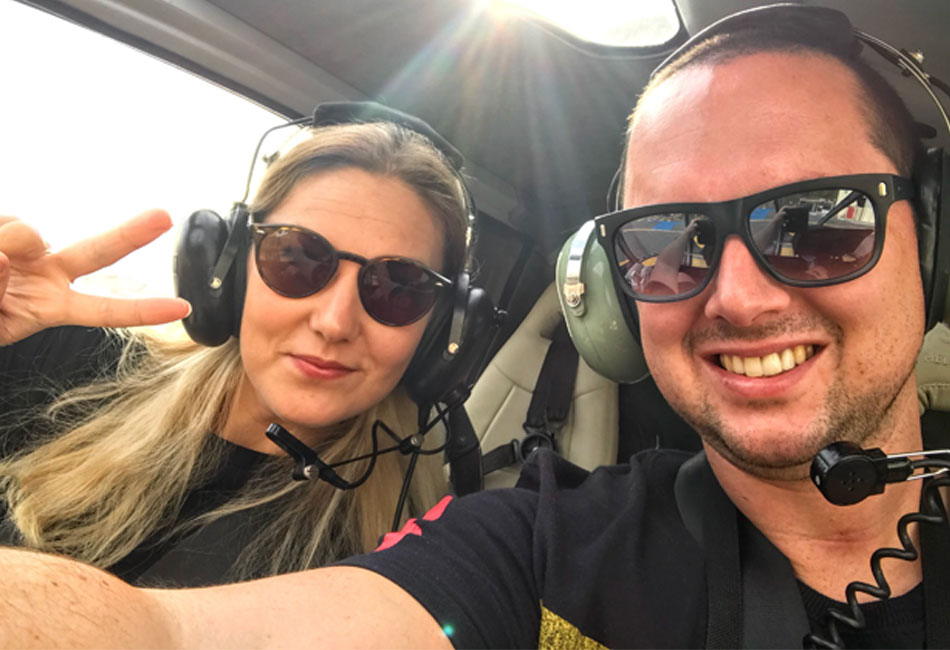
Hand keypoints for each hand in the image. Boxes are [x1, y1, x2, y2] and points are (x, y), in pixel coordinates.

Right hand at [0, 209, 190, 345]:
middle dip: (131, 234)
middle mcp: (46, 272)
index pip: (102, 309)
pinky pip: (3, 222)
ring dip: (2, 243)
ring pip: (24, 232)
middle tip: (165, 216)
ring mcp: (23, 247)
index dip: (141, 310)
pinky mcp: (3, 225)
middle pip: (96, 251)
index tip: (182, 308)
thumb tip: (3, 258)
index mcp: (50, 305)